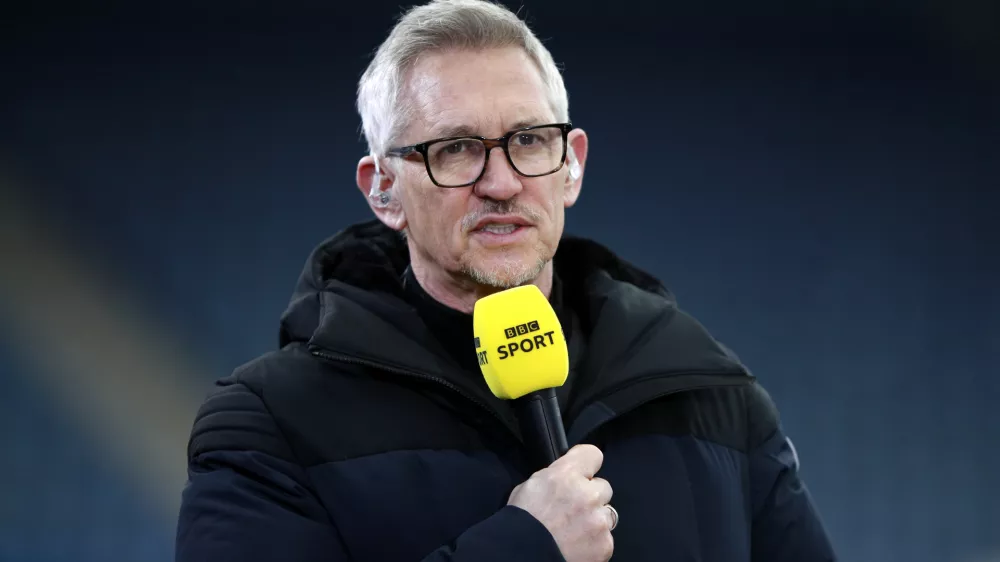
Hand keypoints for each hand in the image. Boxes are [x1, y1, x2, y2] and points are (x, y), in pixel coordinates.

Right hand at [508, 444, 615, 561]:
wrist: (522, 556)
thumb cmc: (521, 523)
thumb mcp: (530, 486)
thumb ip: (554, 477)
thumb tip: (565, 478)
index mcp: (566, 475)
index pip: (592, 454)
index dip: (587, 464)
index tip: (584, 472)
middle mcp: (587, 494)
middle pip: (604, 487)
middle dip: (591, 496)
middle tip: (574, 509)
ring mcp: (598, 521)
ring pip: (608, 514)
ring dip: (595, 519)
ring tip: (575, 530)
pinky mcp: (605, 544)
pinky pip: (606, 538)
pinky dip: (595, 542)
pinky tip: (578, 545)